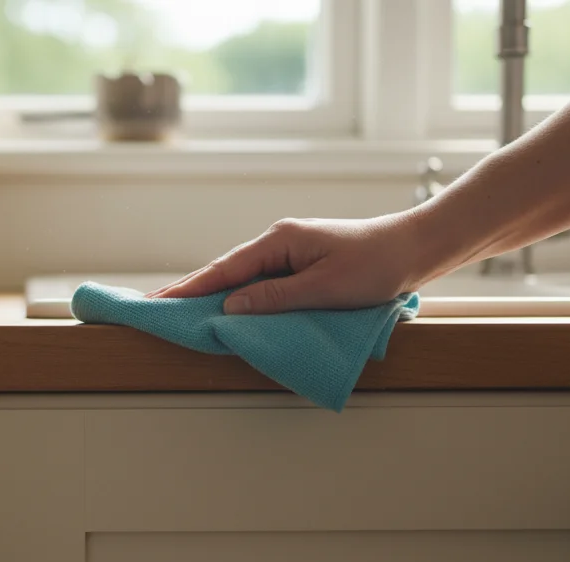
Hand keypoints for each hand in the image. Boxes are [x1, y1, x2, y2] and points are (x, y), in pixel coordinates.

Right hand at [147, 213, 457, 314]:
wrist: (413, 249)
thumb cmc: (375, 266)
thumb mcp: (324, 287)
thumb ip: (275, 298)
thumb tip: (230, 305)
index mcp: (280, 241)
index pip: (224, 270)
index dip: (189, 288)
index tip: (158, 302)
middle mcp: (279, 242)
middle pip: (226, 271)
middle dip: (191, 290)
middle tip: (155, 308)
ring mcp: (290, 251)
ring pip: (243, 277)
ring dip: (213, 294)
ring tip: (181, 311)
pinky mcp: (301, 263)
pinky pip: (261, 281)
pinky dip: (240, 295)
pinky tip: (227, 308)